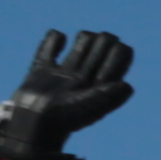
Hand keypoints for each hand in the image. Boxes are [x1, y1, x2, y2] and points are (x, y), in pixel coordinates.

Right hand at [0, 28, 132, 159]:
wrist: (33, 122)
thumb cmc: (64, 117)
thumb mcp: (91, 106)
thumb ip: (109, 95)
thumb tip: (127, 85)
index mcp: (99, 88)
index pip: (117, 63)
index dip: (120, 52)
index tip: (118, 47)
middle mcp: (84, 79)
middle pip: (101, 49)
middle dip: (103, 42)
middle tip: (100, 41)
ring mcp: (63, 74)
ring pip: (81, 45)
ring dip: (85, 38)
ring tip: (83, 39)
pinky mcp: (42, 69)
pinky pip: (49, 48)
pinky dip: (54, 39)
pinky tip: (59, 38)